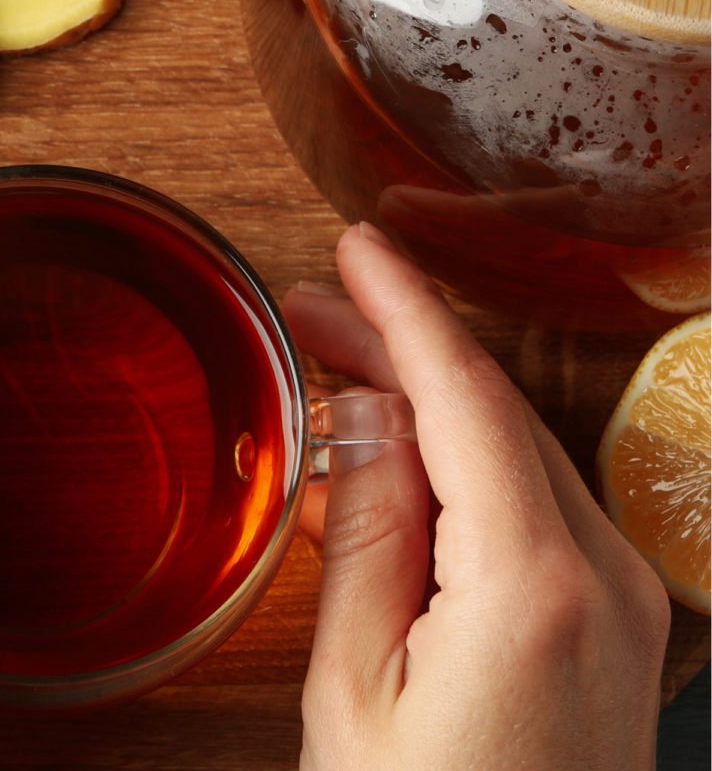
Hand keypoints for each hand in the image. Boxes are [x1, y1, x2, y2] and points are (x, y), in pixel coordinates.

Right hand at [285, 223, 670, 770]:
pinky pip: (534, 511)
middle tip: (309, 313)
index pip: (467, 401)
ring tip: (335, 374)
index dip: (406, 311)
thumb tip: (370, 425)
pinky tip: (396, 463)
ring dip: (429, 407)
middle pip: (494, 416)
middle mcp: (607, 578)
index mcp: (535, 585)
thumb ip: (372, 540)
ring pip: (517, 456)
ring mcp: (626, 603)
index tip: (358, 246)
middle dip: (401, 351)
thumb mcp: (357, 687)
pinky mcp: (616, 628)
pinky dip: (462, 468)